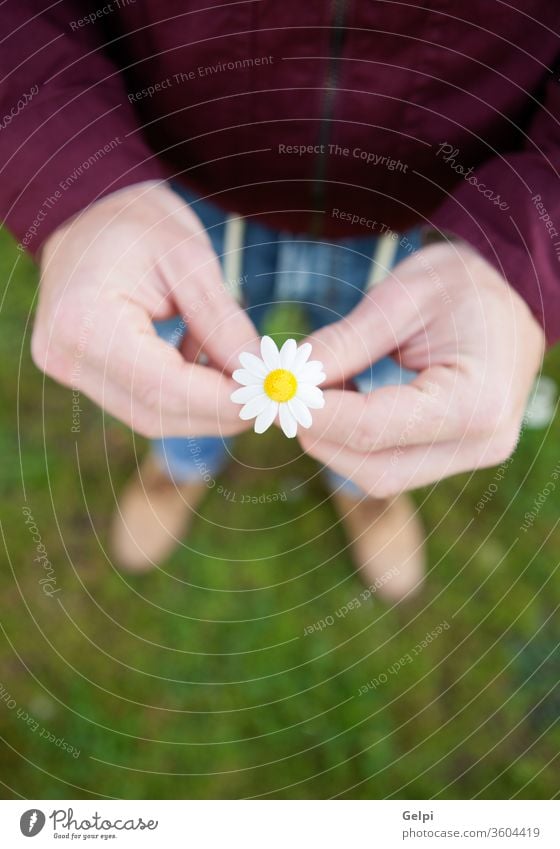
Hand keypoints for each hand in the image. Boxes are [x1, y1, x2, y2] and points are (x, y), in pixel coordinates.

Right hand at [32, 182, 257, 436]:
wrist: (88, 213)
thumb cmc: (138, 223)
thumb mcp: (190, 259)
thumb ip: (223, 322)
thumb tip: (260, 375)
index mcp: (86, 323)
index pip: (163, 388)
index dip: (220, 402)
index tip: (269, 395)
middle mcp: (68, 357)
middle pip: (157, 413)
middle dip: (217, 411)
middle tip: (266, 394)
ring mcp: (71, 369)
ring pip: (151, 415)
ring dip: (203, 404)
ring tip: (239, 370)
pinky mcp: (83, 374)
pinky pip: (142, 401)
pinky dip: (183, 393)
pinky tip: (202, 357)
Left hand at [299, 241, 544, 496]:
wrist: (511, 298)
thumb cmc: (463, 286)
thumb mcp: (403, 295)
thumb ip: (346, 342)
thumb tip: (288, 378)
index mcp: (476, 401)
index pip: (374, 428)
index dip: (315, 414)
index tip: (272, 393)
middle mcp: (481, 443)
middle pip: (375, 469)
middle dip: (320, 437)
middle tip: (281, 399)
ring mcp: (471, 456)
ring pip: (379, 475)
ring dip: (333, 443)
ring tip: (309, 396)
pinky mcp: (455, 456)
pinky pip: (391, 466)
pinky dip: (353, 443)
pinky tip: (337, 406)